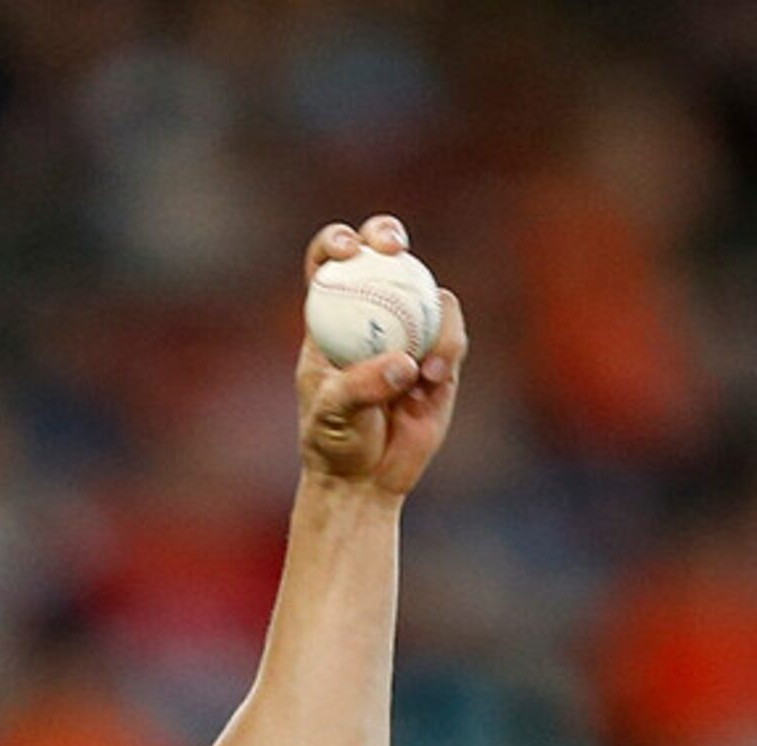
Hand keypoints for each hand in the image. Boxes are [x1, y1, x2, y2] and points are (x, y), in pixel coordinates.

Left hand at [296, 216, 466, 496]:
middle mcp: (369, 315)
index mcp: (328, 320)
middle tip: (394, 248)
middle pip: (380, 255)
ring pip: (426, 292)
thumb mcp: (333, 415)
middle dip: (386, 235)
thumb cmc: (334, 443)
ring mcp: (407, 330)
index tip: (348, 249)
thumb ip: (362, 387)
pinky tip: (434, 378)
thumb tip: (405, 364)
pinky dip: (448, 346)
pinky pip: (451, 332)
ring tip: (426, 370)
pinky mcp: (440, 353)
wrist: (367, 478)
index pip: (326, 266)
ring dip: (430, 318)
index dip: (336, 243)